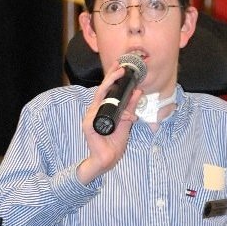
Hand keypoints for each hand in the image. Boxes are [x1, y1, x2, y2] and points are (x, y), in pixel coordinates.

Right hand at [77, 61, 142, 183]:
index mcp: (102, 109)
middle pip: (102, 89)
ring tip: (119, 74)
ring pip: (100, 96)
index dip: (113, 77)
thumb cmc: (114, 142)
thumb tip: (138, 92)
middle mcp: (95, 110)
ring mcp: (90, 117)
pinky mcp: (89, 124)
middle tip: (120, 66)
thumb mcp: (127, 121)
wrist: (107, 159)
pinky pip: (102, 112)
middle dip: (111, 76)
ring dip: (111, 85)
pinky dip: (115, 111)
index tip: (121, 66)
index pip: (107, 90)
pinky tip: (124, 112)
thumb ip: (131, 107)